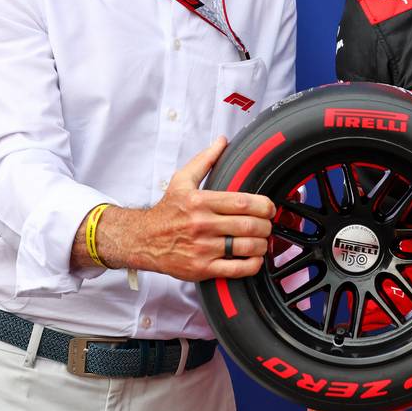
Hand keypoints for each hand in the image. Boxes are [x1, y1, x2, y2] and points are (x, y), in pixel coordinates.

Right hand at [123, 136, 276, 280]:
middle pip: (249, 225)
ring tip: (262, 240)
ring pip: (246, 247)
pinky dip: (252, 264)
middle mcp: (202, 224)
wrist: (143, 240)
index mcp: (200, 202)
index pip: (242, 202)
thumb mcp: (182, 181)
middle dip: (266, 225)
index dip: (264, 206)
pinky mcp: (202, 268)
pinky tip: (254, 258)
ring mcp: (202, 248)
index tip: (269, 208)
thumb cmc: (166, 211)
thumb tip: (222, 141)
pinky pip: (236, 269)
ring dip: (262, 244)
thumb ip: (205, 160)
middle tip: (267, 224)